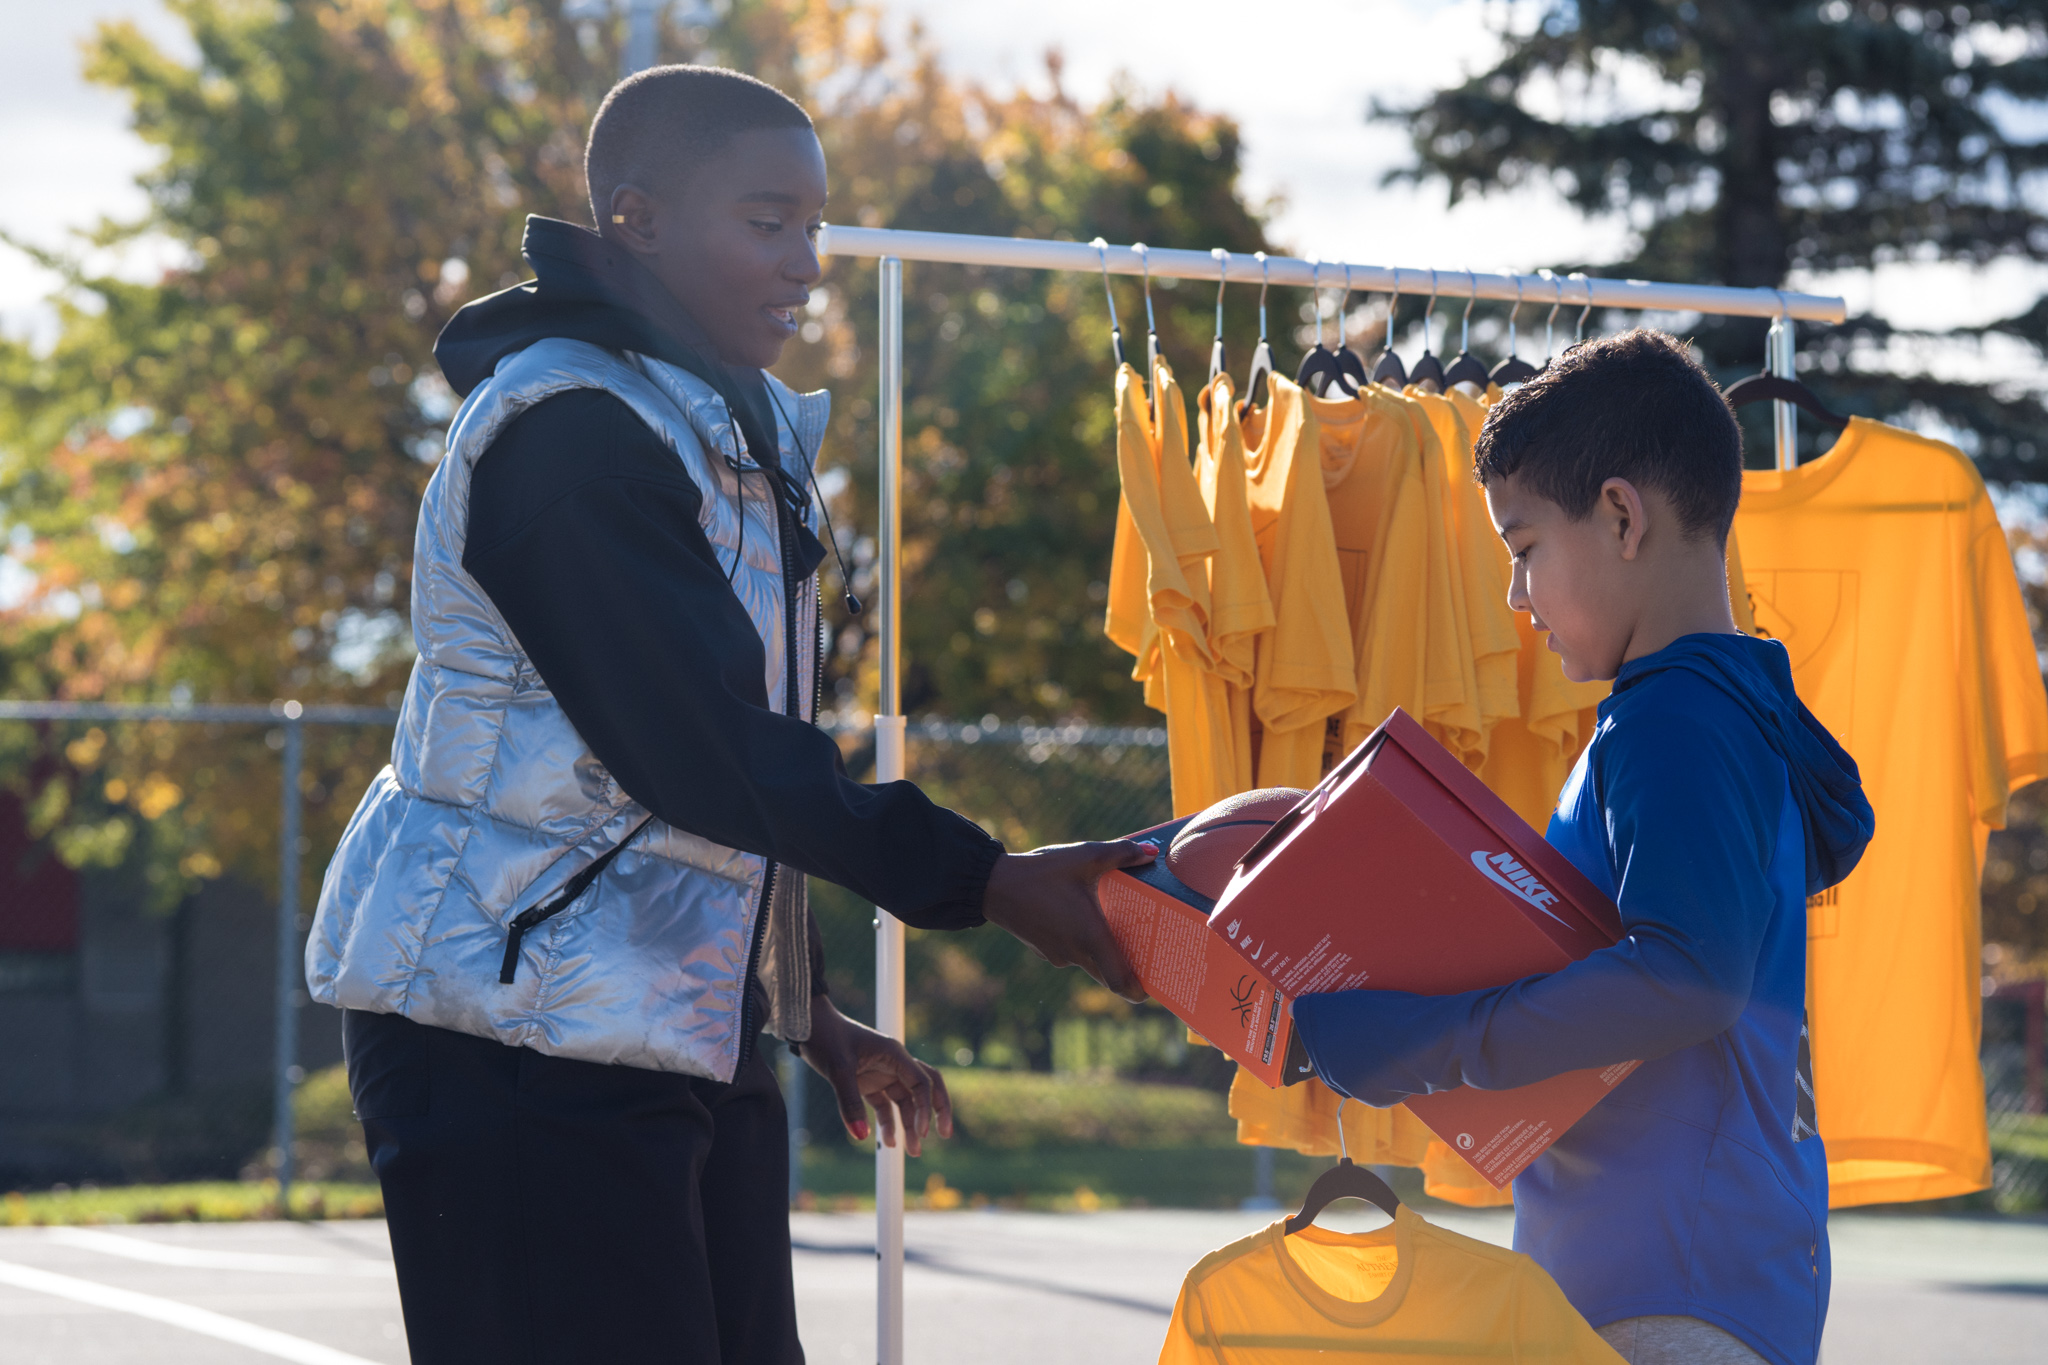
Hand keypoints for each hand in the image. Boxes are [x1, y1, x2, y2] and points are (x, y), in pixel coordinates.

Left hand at [799, 995, 952, 1156]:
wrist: (807, 1026)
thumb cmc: (825, 1037)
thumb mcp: (837, 1069)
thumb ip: (850, 1103)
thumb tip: (861, 1136)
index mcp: (894, 1054)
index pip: (922, 1082)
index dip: (926, 1108)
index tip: (922, 1132)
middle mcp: (893, 1064)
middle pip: (925, 1088)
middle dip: (936, 1111)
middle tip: (945, 1135)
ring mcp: (882, 1073)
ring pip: (905, 1102)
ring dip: (909, 1125)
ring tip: (912, 1152)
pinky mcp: (868, 1083)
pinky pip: (885, 1106)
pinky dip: (888, 1123)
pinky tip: (887, 1141)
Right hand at [981, 840, 1155, 1002]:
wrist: (993, 885)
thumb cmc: (1041, 872)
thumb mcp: (1084, 856)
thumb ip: (1120, 853)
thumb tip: (1151, 853)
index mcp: (1090, 937)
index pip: (1119, 981)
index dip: (1138, 991)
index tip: (1154, 990)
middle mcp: (1075, 953)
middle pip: (1109, 975)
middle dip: (1129, 972)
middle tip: (1150, 958)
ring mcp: (1058, 955)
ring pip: (1090, 962)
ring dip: (1105, 952)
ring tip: (1123, 929)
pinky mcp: (1045, 950)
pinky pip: (1072, 953)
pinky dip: (1084, 944)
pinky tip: (1086, 919)